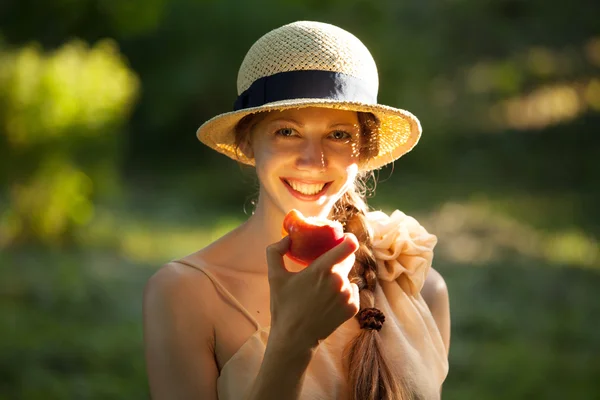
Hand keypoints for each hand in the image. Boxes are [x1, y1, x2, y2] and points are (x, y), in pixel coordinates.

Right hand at [265, 234, 360, 350]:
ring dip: (339, 278)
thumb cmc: (283, 306)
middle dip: (339, 259)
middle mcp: (339, 280)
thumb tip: (287, 239)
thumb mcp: (274, 277)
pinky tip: (329, 300)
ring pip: (348, 277)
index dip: (349, 238)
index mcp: (322, 269)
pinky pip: (352, 292)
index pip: (349, 245)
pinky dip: (343, 293)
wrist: (294, 338)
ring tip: (322, 290)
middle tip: (324, 267)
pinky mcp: (352, 308)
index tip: (343, 238)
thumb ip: (275, 252)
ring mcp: (347, 295)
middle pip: (348, 259)